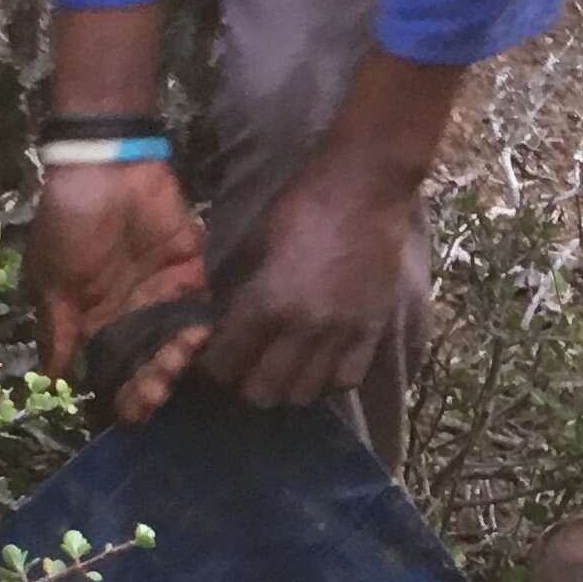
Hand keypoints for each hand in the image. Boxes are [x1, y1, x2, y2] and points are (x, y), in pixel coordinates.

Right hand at [26, 156, 213, 423]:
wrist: (102, 167)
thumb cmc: (68, 222)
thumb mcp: (52, 278)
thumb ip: (59, 329)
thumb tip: (55, 380)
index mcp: (97, 322)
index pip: (114, 372)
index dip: (123, 396)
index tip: (130, 414)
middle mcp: (133, 316)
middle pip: (150, 365)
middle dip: (154, 384)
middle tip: (157, 392)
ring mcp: (164, 296)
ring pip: (177, 344)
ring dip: (177, 361)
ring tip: (172, 363)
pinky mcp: (192, 272)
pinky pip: (202, 310)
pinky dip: (202, 328)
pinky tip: (196, 337)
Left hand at [200, 144, 420, 410]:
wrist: (367, 187)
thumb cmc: (304, 204)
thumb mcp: (256, 242)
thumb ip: (240, 288)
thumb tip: (224, 322)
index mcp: (267, 302)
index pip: (226, 362)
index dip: (211, 367)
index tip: (210, 360)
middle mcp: (303, 328)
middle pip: (262, 391)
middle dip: (244, 384)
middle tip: (243, 368)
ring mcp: (341, 334)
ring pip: (303, 394)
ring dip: (285, 388)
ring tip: (281, 370)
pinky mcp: (371, 331)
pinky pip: (345, 380)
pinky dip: (326, 381)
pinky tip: (318, 366)